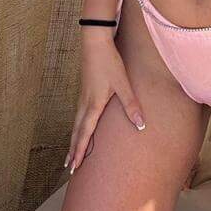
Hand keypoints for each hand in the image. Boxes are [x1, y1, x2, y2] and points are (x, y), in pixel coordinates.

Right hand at [65, 37, 144, 170]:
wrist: (95, 42)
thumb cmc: (109, 63)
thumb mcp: (123, 84)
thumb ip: (131, 105)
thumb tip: (141, 125)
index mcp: (93, 105)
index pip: (84, 134)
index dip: (79, 151)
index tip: (74, 167)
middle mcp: (84, 104)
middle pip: (76, 132)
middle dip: (73, 150)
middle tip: (69, 167)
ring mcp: (82, 97)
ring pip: (76, 124)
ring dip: (74, 139)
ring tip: (72, 152)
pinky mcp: (84, 91)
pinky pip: (78, 115)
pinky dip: (77, 127)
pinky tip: (80, 128)